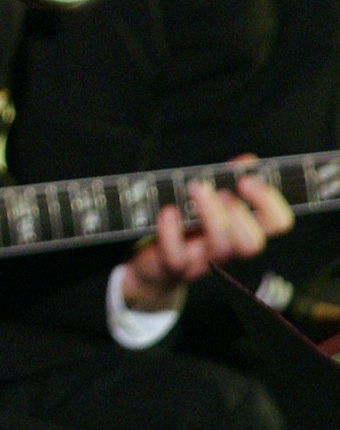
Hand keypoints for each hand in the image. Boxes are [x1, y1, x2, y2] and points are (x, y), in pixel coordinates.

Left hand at [119, 158, 294, 312]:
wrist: (153, 268)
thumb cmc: (185, 229)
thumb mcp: (206, 203)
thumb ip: (226, 180)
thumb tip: (249, 160)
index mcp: (240, 229)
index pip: (276, 223)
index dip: (270, 202)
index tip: (248, 180)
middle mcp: (227, 248)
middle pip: (252, 243)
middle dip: (241, 215)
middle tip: (223, 192)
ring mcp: (201, 260)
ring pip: (220, 247)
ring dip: (211, 214)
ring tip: (195, 188)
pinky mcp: (171, 266)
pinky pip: (177, 256)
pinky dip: (171, 231)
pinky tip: (168, 211)